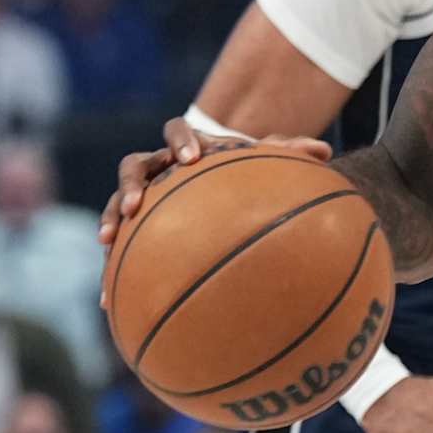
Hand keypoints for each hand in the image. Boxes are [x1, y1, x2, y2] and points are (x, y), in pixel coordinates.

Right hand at [98, 121, 331, 252]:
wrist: (217, 190)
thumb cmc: (241, 174)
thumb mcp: (260, 164)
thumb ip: (287, 154)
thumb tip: (324, 151)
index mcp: (185, 146)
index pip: (176, 130)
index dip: (180, 141)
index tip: (191, 159)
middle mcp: (157, 168)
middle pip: (133, 165)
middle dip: (131, 183)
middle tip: (136, 202)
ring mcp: (141, 198)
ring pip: (115, 203)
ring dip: (110, 218)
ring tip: (107, 241)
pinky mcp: (132, 230)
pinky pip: (118, 249)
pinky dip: (114, 272)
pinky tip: (110, 302)